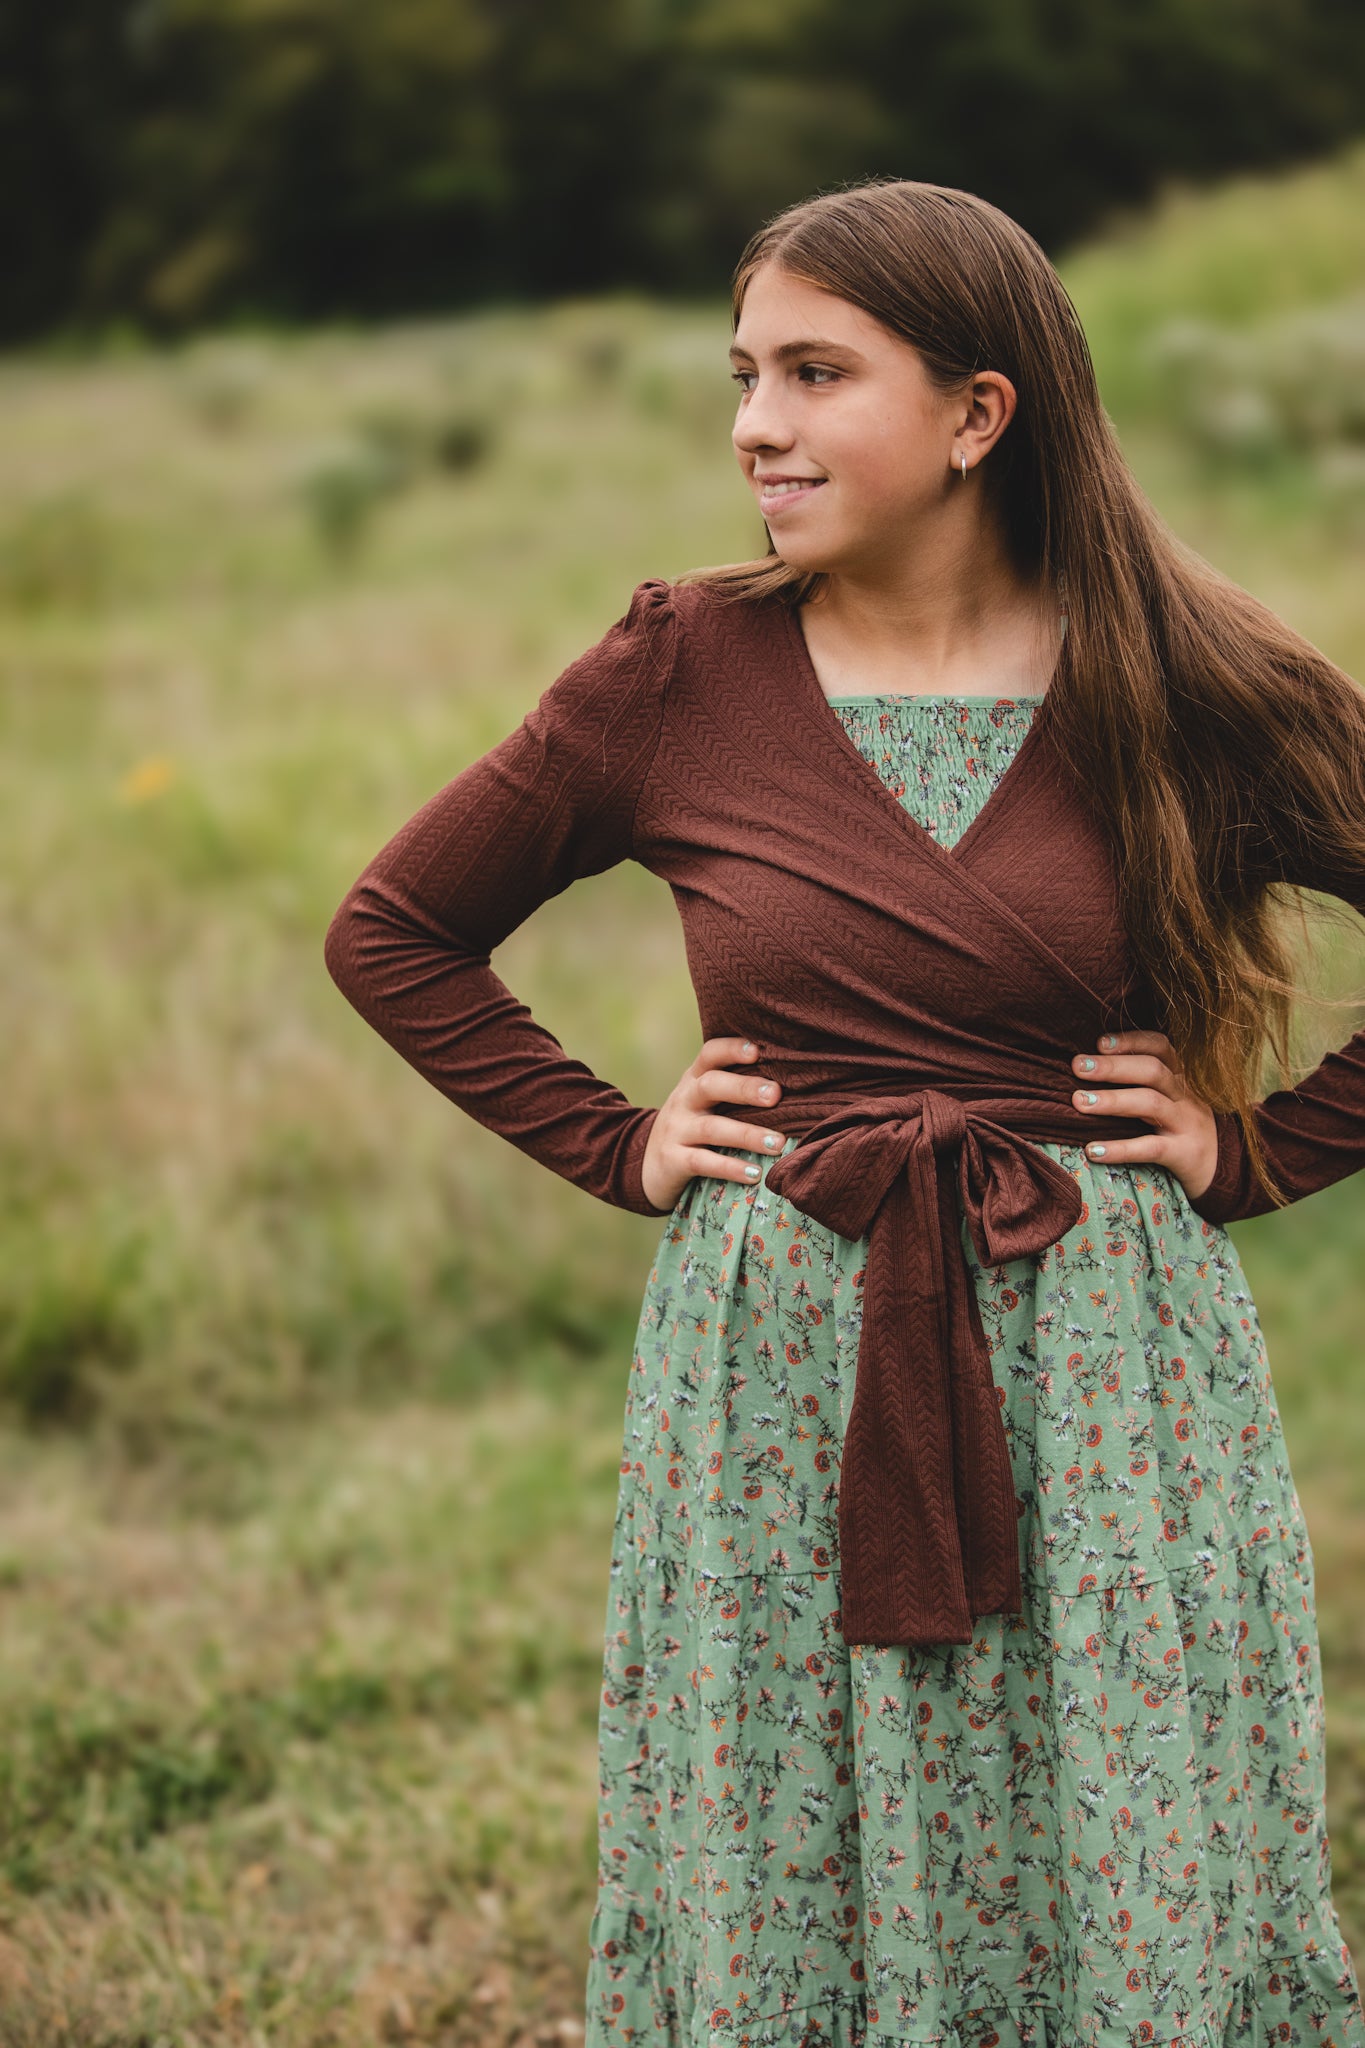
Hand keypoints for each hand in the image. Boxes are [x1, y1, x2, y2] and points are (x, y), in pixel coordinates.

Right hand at [641, 1037, 785, 1211]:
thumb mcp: (705, 1103)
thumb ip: (735, 1091)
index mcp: (694, 1080)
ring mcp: (676, 1130)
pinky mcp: (673, 1160)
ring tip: (778, 1144)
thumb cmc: (693, 1129)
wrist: (645, 1166)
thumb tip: (794, 1083)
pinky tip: (754, 1173)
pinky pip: (702, 1162)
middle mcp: (683, 1100)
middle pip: (711, 1085)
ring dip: (747, 1134)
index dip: (732, 1049)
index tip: (759, 1050)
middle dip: (744, 1088)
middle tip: (776, 1095)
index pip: (710, 1055)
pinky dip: (729, 1167)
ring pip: (711, 1128)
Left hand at [1070, 1029, 1217, 1200]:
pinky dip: (1120, 1149)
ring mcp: (1187, 1125)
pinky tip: (1092, 1151)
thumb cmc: (1183, 1133)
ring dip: (1112, 1100)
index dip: (1132, 1041)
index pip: (1162, 1047)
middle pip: (1154, 1071)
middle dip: (1114, 1066)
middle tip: (1078, 1066)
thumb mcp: (1172, 1103)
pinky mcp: (1185, 1154)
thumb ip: (1142, 1087)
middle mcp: (1186, 1097)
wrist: (1226, 1173)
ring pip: (1151, 1104)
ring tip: (1079, 1102)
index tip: (1100, 1043)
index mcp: (1181, 1080)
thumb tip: (1089, 1073)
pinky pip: (1151, 1148)